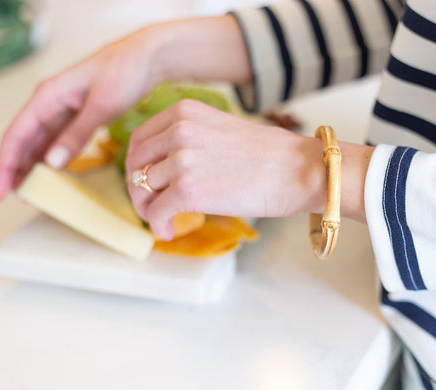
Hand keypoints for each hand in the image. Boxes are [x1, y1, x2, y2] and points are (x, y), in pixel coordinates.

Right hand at [0, 28, 165, 201]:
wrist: (149, 58)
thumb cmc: (125, 71)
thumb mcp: (102, 106)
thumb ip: (76, 134)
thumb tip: (51, 163)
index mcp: (48, 96)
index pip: (16, 135)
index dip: (5, 165)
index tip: (1, 191)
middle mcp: (50, 102)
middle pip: (23, 141)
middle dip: (14, 170)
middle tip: (10, 198)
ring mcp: (64, 109)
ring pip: (39, 143)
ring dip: (32, 166)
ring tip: (29, 192)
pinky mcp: (79, 116)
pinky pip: (58, 141)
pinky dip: (53, 158)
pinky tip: (52, 175)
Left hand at [125, 99, 328, 239]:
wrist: (300, 170)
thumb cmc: (272, 156)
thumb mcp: (221, 130)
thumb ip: (190, 139)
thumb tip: (168, 167)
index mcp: (185, 112)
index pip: (141, 138)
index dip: (140, 165)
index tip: (151, 182)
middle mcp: (178, 130)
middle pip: (135, 163)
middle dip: (140, 189)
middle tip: (154, 206)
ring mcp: (181, 159)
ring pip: (141, 188)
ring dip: (149, 209)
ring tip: (165, 220)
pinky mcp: (187, 190)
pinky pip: (155, 212)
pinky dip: (157, 225)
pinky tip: (169, 231)